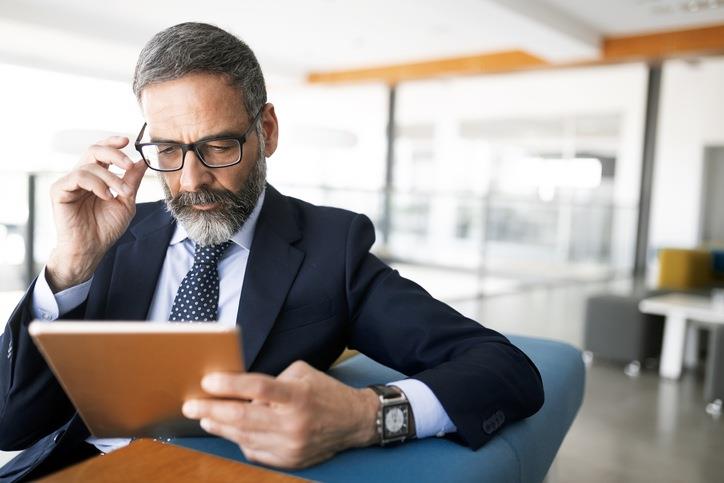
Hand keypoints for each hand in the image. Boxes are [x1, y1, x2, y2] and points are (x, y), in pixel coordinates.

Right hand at [46, 136, 146, 290]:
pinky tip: (106, 196)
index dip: (112, 142)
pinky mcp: (59, 190)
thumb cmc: (106, 228)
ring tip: (121, 193)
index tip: (128, 141)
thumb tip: (143, 161)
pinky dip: (96, 184)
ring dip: (111, 178)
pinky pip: (78, 176)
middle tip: (128, 165)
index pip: (102, 152)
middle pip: (94, 150)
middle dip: (115, 154)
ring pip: (90, 165)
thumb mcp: (126, 201)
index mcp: (96, 176)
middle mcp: (81, 176)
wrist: (92, 248)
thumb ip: (132, 181)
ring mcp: (69, 182)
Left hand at [182, 360, 379, 468]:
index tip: (207, 381)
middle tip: (191, 405)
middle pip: (243, 416)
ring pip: (244, 437)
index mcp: (297, 396)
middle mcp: (293, 423)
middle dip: (211, 410)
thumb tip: (238, 388)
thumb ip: (271, 380)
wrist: (354, 422)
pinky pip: (254, 452)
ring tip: (204, 417)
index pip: (258, 387)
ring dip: (220, 426)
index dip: (230, 384)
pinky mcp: (289, 461)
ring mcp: (291, 445)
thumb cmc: (324, 393)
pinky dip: (239, 440)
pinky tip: (230, 430)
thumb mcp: (302, 374)